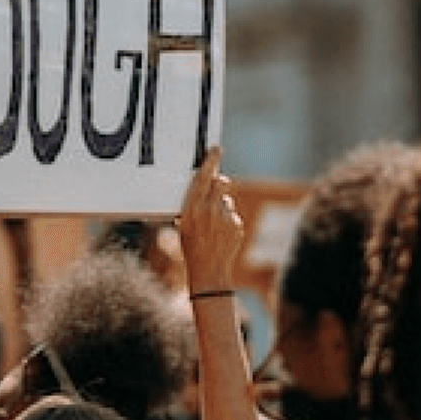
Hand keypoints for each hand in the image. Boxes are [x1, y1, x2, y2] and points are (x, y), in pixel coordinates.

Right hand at [178, 149, 242, 298]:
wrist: (208, 270)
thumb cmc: (191, 246)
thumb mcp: (184, 223)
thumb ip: (195, 204)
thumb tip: (205, 189)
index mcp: (192, 206)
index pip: (204, 176)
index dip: (211, 160)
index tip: (216, 149)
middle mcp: (209, 209)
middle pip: (221, 183)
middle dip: (219, 184)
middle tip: (215, 192)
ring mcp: (225, 217)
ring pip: (226, 201)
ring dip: (222, 208)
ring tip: (213, 225)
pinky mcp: (237, 225)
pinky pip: (233, 215)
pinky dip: (228, 221)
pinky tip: (221, 234)